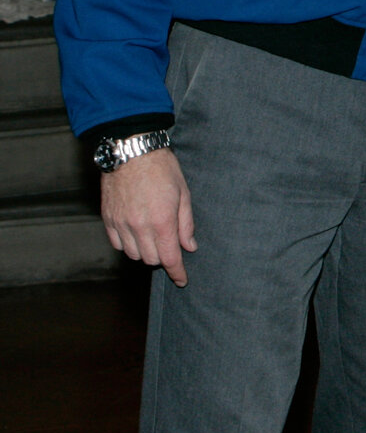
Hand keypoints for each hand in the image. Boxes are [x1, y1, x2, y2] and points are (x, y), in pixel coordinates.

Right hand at [100, 147, 194, 286]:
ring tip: (154, 237)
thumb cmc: (162, 169)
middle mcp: (139, 226)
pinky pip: (118, 244)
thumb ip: (186, 224)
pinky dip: (128, 245)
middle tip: (171, 246)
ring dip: (146, 252)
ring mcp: (121, 224)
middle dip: (164, 258)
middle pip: (151, 259)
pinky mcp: (108, 219)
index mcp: (162, 221)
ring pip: (134, 255)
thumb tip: (190, 247)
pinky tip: (137, 234)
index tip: (182, 280)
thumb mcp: (184, 193)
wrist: (131, 151)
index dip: (177, 273)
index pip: (170, 258)